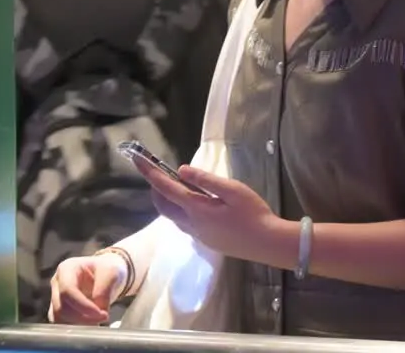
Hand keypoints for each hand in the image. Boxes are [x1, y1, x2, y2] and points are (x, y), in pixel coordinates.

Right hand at [48, 253, 125, 324]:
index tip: (101, 313)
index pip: (67, 291)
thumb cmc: (108, 269)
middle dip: (83, 317)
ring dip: (79, 324)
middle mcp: (57, 283)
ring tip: (98, 322)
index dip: (83, 306)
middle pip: (61, 307)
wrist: (107, 275)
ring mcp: (55, 297)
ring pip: (59, 318)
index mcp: (67, 268)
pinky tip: (92, 324)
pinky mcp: (59, 309)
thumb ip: (104, 290)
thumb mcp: (112, 273)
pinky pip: (62, 323)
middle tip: (104, 318)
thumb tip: (98, 310)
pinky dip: (76, 327)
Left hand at [135, 158, 288, 266]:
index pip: (166, 188)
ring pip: (173, 216)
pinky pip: (184, 223)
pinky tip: (195, 205)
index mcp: (196, 209)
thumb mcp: (234, 190)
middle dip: (156, 188)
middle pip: (163, 206)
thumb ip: (206, 180)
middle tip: (158, 172)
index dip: (151, 173)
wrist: (266, 243)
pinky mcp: (206, 240)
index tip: (138, 160)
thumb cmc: (253, 214)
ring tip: (177, 185)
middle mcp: (191, 224)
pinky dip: (180, 210)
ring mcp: (198, 235)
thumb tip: (182, 171)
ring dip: (168, 200)